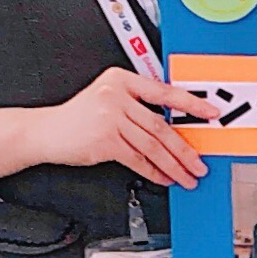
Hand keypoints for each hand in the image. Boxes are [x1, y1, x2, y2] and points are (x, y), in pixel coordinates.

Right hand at [30, 66, 211, 187]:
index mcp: (122, 80)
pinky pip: (137, 159)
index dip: (190, 103)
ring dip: (173, 165)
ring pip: (152, 145)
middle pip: (160, 125)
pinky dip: (154, 171)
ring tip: (187, 176)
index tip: (210, 112)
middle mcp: (116, 96)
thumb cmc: (79, 118)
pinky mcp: (104, 140)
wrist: (46, 132)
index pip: (164, 91)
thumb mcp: (107, 98)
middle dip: (184, 149)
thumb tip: (173, 126)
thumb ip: (136, 105)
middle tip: (199, 163)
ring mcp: (110, 118)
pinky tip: (164, 178)